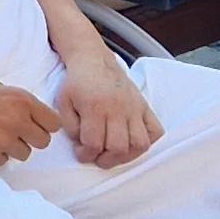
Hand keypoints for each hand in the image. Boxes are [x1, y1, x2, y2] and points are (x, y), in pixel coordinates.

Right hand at [0, 67, 63, 165]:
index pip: (54, 123)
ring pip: (24, 154)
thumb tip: (29, 113)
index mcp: (22, 101)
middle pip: (43, 142)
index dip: (45, 124)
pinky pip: (3, 161)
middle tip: (17, 131)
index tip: (37, 124)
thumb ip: (18, 101)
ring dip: (14, 147)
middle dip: (32, 137)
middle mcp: (17, 122)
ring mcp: (3, 141)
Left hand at [51, 45, 158, 166]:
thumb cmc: (77, 81)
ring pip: (139, 144)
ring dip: (126, 156)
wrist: (92, 59)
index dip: (85, 155)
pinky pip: (156, 130)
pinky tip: (132, 143)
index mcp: (95, 107)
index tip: (81, 152)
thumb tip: (83, 145)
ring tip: (114, 153)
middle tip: (97, 156)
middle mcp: (117, 108)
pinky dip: (147, 142)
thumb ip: (71, 127)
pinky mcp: (143, 106)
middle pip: (118, 148)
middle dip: (105, 160)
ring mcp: (134, 108)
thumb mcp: (63, 102)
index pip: (94, 144)